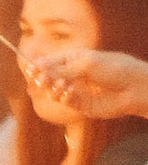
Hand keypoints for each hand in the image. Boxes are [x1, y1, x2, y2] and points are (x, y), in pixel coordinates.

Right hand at [24, 45, 147, 120]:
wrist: (135, 88)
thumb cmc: (115, 69)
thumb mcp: (86, 64)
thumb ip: (61, 68)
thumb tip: (38, 67)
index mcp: (76, 59)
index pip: (51, 61)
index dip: (40, 65)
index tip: (29, 68)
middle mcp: (75, 74)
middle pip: (50, 77)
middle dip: (44, 78)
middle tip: (40, 80)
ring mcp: (78, 90)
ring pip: (55, 91)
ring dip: (54, 88)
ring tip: (59, 85)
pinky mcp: (82, 105)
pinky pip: (66, 101)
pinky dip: (64, 97)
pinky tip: (69, 92)